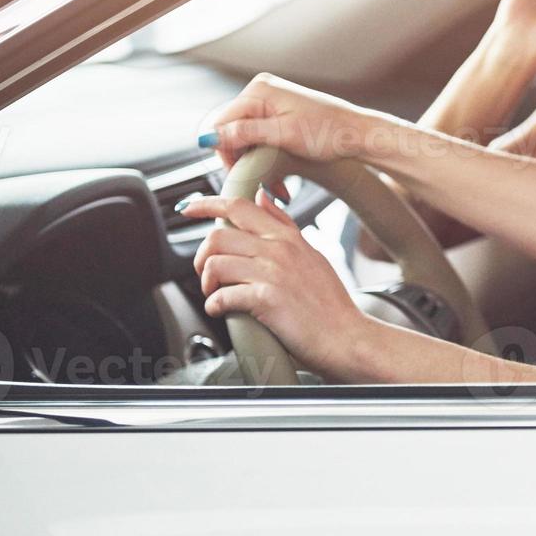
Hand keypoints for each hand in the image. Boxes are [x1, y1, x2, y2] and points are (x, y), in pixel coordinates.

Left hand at [182, 189, 362, 378]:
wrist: (348, 338)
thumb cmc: (330, 305)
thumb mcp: (311, 255)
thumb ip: (284, 226)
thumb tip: (262, 198)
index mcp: (288, 237)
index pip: (239, 206)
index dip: (206, 204)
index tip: (188, 208)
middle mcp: (279, 249)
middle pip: (218, 235)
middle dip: (201, 256)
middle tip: (207, 275)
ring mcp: (273, 272)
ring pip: (216, 263)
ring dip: (206, 283)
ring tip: (216, 295)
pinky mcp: (266, 299)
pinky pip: (222, 295)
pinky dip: (214, 305)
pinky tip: (221, 311)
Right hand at [199, 73, 387, 191]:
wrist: (358, 134)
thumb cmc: (328, 133)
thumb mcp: (283, 135)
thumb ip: (245, 133)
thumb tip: (208, 137)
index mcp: (259, 90)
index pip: (221, 122)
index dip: (225, 151)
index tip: (240, 174)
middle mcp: (261, 91)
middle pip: (231, 130)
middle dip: (243, 160)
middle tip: (260, 184)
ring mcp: (270, 101)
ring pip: (245, 137)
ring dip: (256, 164)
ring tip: (275, 186)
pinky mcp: (279, 114)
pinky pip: (259, 137)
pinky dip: (266, 158)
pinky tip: (278, 177)